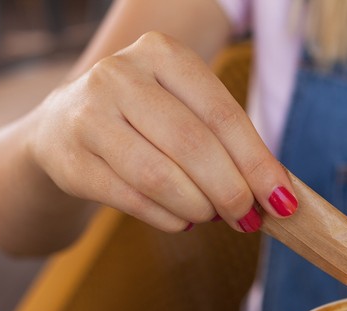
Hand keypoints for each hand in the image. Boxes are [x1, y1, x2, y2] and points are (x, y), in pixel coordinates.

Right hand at [27, 31, 296, 233]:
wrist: (64, 127)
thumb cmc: (146, 122)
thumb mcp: (186, 110)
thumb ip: (229, 143)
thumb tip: (278, 194)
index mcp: (162, 54)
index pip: (223, 114)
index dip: (257, 163)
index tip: (282, 201)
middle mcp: (120, 75)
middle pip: (193, 145)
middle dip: (230, 191)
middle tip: (247, 218)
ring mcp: (87, 114)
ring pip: (159, 176)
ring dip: (198, 207)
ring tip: (211, 216)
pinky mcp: (68, 158)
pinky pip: (132, 199)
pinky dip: (167, 218)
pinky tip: (182, 221)